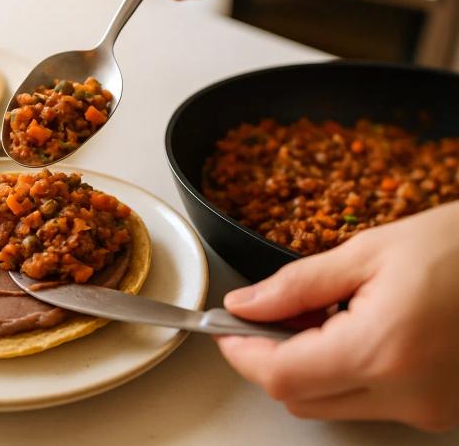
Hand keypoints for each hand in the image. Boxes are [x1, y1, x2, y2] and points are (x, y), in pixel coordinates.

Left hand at [217, 201, 458, 431]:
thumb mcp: (368, 252)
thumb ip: (296, 285)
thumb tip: (243, 305)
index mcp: (382, 350)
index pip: (281, 375)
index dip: (241, 353)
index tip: (225, 328)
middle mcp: (406, 394)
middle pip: (299, 398)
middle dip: (269, 358)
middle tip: (269, 313)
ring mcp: (427, 409)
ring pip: (331, 405)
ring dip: (306, 367)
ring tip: (322, 314)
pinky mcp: (440, 410)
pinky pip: (368, 402)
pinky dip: (344, 373)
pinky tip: (354, 331)